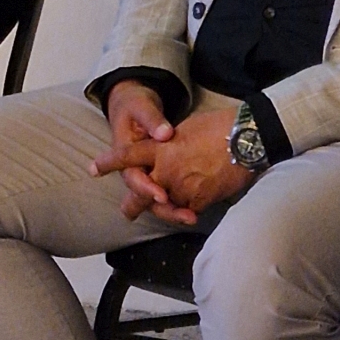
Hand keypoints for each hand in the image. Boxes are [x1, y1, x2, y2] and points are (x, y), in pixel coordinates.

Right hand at [92, 81, 180, 221]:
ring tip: (193, 217)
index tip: (163, 195)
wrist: (134, 106)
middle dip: (165, 209)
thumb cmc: (135, 106)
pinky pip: (168, 192)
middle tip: (186, 217)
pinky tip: (195, 211)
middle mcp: (135, 167)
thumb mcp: (141, 107)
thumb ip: (152, 120)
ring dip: (174, 210)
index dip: (147, 189)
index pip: (134, 178)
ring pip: (157, 198)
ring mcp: (148, 172)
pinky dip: (180, 202)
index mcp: (125, 153)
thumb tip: (164, 134)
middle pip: (145, 197)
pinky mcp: (161, 173)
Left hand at [94, 106, 252, 225]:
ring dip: (166, 208)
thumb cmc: (217, 127)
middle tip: (127, 212)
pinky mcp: (200, 201)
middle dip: (134, 203)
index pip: (127, 156)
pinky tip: (189, 211)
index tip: (94, 168)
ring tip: (166, 211)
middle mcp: (166, 170)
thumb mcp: (185, 129)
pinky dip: (187, 211)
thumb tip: (166, 151)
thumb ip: (169, 144)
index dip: (109, 163)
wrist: (245, 139)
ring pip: (166, 205)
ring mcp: (182, 188)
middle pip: (142, 192)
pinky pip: (187, 211)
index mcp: (160, 148)